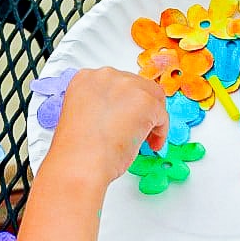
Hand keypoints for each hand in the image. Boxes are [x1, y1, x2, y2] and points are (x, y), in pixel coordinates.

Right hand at [46, 67, 168, 183]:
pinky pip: (162, 115)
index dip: (124, 102)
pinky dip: (161, 132)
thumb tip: (121, 115)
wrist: (80, 163)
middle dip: (140, 108)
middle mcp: (105, 77)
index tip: (126, 115)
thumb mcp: (83, 117)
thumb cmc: (77, 150)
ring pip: (153, 97)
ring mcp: (126, 86)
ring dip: (152, 117)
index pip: (116, 83)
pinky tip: (152, 144)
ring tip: (146, 137)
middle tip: (139, 127)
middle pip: (137, 86)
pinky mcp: (145, 101)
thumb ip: (102, 108)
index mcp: (85, 79)